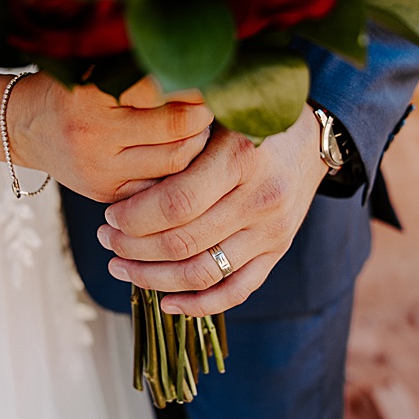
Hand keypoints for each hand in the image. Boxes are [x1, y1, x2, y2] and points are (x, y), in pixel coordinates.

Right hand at [7, 73, 212, 203]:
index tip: (208, 78)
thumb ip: (138, 68)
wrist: (22, 127)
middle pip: (177, 130)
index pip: (163, 89)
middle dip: (203, 116)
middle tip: (212, 106)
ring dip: (197, 144)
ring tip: (199, 129)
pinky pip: (158, 186)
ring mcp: (101, 170)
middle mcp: (95, 135)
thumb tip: (199, 66)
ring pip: (174, 162)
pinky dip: (178, 171)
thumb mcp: (94, 67)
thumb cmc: (67, 88)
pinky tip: (182, 155)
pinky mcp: (106, 194)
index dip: (194, 84)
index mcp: (92, 95)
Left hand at [96, 106, 329, 315]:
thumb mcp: (215, 112)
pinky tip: (166, 304)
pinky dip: (198, 305)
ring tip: (122, 267)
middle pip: (183, 243)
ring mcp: (272, 232)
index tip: (110, 216)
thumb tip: (120, 174)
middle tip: (107, 240)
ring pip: (203, 273)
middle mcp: (260, 199)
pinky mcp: (277, 252)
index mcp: (241, 158)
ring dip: (154, 278)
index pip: (176, 204)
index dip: (135, 218)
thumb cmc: (248, 118)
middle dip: (134, 248)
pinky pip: (236, 291)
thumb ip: (177, 141)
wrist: (312, 137)